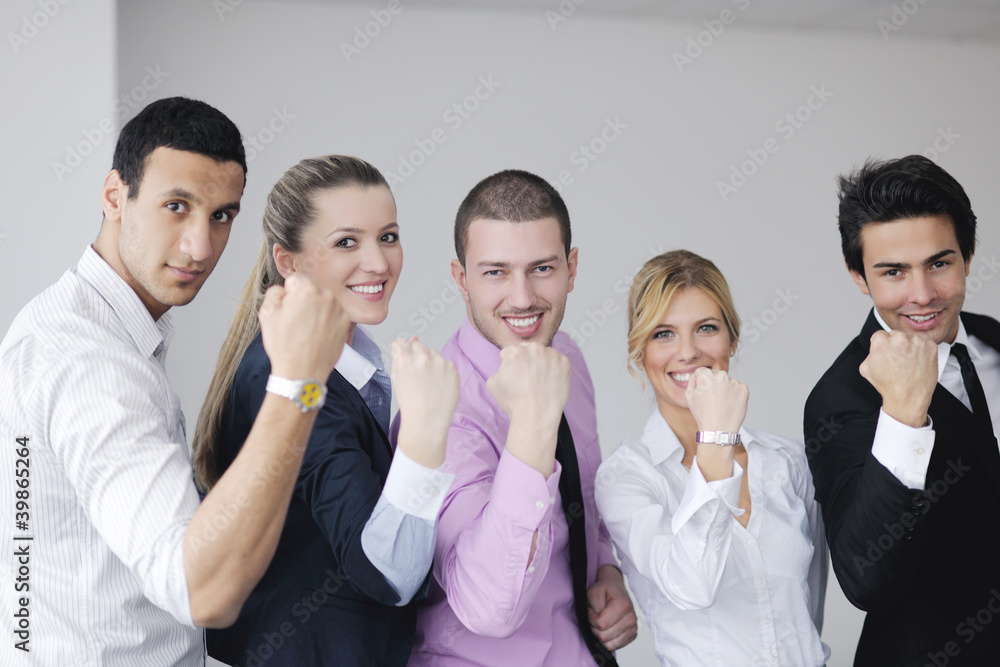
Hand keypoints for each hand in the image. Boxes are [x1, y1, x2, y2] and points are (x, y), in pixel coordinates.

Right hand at [258, 274, 348, 380]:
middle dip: (304, 301)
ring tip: (307, 331)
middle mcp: (327, 296)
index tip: (288, 310)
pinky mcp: (346, 323)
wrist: (302, 372)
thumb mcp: (267, 314)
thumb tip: (284, 289)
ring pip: (324, 302)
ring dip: (316, 311)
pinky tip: (318, 335)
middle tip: (297, 322)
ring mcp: (339, 309)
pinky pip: (334, 315)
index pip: (295, 281)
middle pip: (311, 291)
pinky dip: (327, 322)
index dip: (288, 296)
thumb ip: (274, 292)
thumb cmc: (284, 345)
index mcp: (307, 289)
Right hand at [391, 337, 459, 467]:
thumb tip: (408, 339)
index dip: (403, 351)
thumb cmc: (410, 402)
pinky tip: (438, 384)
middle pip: (419, 345)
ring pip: (434, 353)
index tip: (406, 358)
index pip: (403, 342)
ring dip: (431, 361)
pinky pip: (446, 363)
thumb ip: (399, 356)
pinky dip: (443, 371)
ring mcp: (440, 362)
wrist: (427, 421)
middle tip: (418, 373)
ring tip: (429, 381)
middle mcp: (423, 357)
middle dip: (417, 354)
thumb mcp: (397, 378)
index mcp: (405, 359)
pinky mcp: (453, 369)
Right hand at [487, 342, 569, 425]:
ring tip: (539, 381)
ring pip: (544, 354)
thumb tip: (506, 367)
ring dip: (541, 362)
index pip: (510, 351)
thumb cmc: (515, 402)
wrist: (536, 416)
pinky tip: (549, 381)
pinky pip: (558, 361)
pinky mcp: (564, 363)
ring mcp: (552, 355)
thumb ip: (498, 369)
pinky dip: (554, 369)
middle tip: (527, 377)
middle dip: (526, 360)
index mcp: (516, 351)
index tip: (514, 373)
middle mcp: (535, 349)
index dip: (509, 363)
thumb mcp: (493, 383)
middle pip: (528, 349)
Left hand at [587, 565, 637, 651]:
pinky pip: (615, 647)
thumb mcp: (594, 592)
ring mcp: (633, 628)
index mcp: (623, 605)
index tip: (591, 610)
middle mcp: (631, 618)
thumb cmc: (605, 590)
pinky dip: (607, 639)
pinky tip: (607, 628)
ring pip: (609, 645)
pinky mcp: (632, 636)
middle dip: (594, 628)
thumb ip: (593, 607)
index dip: (591, 619)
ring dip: (600, 635)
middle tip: (595, 616)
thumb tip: (596, 624)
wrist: (616, 590)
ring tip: (601, 622)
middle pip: (604, 637)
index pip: (601, 625)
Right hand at [685, 367, 748, 433]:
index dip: (701, 383)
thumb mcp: (689, 396)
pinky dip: (735, 394)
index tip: (704, 393)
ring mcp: (734, 382)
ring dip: (725, 389)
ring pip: (728, 382)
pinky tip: (730, 404)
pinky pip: (738, 388)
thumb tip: (698, 376)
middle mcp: (721, 375)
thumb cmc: (703, 414)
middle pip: (716, 375)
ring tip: (722, 404)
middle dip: (714, 384)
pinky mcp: (744, 389)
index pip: (702, 372)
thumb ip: (692, 381)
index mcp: (706, 375)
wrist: (719, 429)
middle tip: (713, 399)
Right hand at [859, 329, 936, 427]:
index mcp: (881, 341)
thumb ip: (870, 353)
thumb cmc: (888, 385)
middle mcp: (899, 338)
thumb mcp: (866, 368)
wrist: (908, 398)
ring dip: (910, 347)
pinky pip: (926, 344)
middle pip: (897, 335)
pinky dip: (923, 352)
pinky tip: (918, 364)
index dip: (883, 346)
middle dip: (897, 345)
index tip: (887, 354)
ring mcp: (917, 342)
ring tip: (909, 364)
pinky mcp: (931, 347)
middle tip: (898, 360)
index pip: (881, 335)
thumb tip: (875, 348)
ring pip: (912, 339)